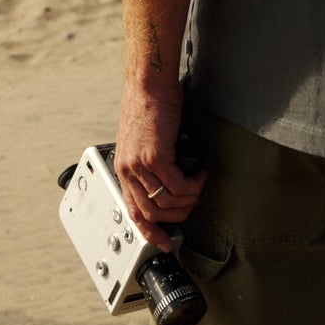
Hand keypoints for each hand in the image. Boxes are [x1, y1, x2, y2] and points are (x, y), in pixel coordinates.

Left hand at [114, 77, 206, 253]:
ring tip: (199, 185)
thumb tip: (170, 177)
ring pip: (168, 202)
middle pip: (152, 213)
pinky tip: (200, 173)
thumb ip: (150, 161)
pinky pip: (178, 185)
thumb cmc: (149, 104)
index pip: (133, 212)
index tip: (166, 241)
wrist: (149, 83)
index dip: (150, 231)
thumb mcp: (142, 139)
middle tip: (193, 204)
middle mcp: (129, 170)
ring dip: (189, 198)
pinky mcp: (156, 157)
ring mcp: (141, 165)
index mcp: (124, 168)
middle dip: (177, 217)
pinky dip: (193, 184)